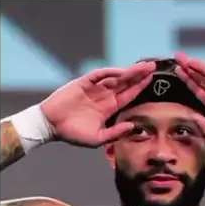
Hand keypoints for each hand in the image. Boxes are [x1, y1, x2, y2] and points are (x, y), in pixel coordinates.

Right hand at [40, 62, 155, 146]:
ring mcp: (94, 88)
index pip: (128, 95)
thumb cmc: (73, 134)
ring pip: (115, 77)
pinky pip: (99, 75)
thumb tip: (133, 126)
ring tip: (143, 66)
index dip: (139, 87)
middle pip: (125, 83)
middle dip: (139, 75)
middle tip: (153, 67)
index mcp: (109, 108)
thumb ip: (115, 133)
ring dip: (129, 72)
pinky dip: (110, 72)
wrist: (51, 126)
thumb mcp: (97, 138)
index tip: (151, 80)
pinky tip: (122, 71)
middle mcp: (104, 96)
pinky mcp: (83, 83)